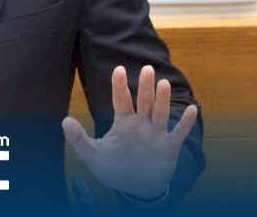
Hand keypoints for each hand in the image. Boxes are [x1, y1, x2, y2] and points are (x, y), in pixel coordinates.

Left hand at [62, 65, 197, 198]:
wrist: (136, 188)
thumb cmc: (114, 168)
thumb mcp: (93, 155)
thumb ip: (79, 139)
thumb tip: (64, 121)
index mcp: (123, 123)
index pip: (121, 101)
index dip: (119, 86)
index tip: (118, 70)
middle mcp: (141, 125)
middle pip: (143, 102)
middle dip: (145, 87)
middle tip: (146, 69)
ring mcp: (156, 134)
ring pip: (160, 113)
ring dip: (162, 100)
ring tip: (163, 83)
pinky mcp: (169, 147)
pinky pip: (178, 133)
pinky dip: (184, 122)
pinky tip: (192, 109)